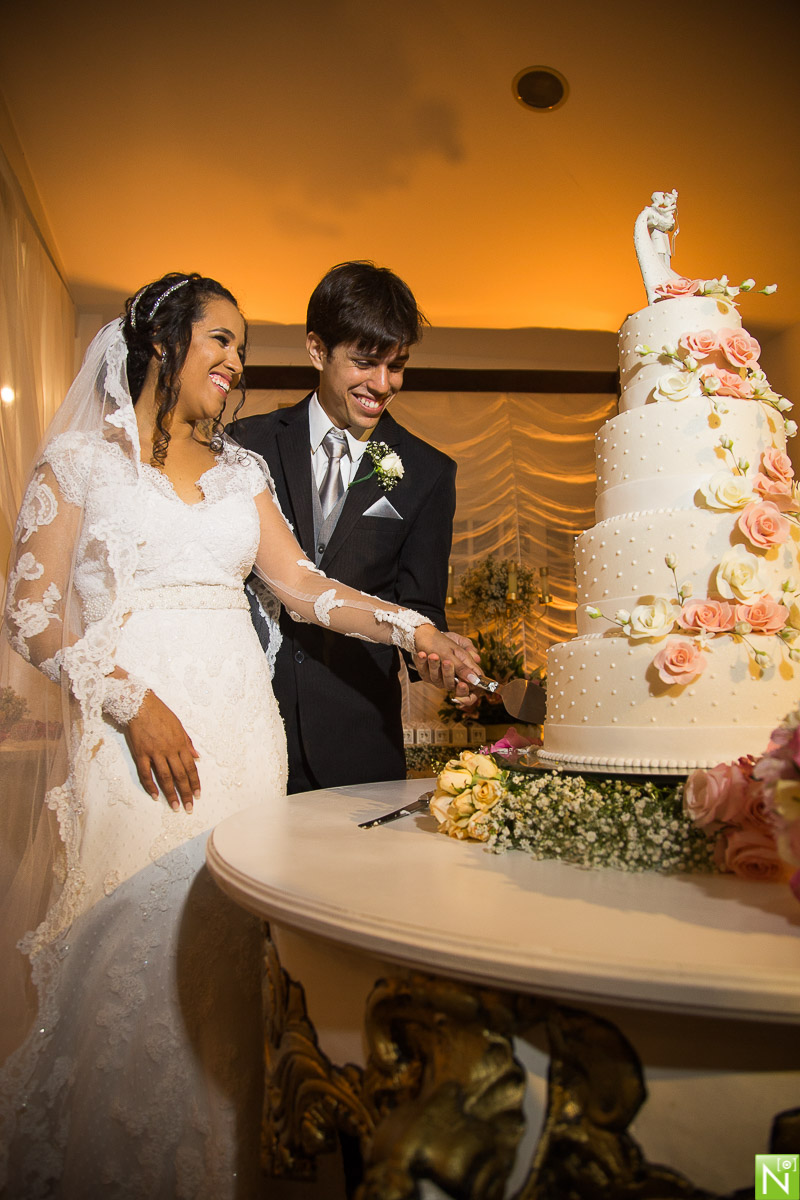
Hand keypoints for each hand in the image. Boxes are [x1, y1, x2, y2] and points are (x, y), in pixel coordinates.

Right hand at [124, 690, 199, 812]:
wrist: (140, 705)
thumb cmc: (161, 714)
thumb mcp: (179, 726)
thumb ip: (188, 742)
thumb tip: (197, 756)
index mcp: (180, 744)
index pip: (190, 767)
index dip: (195, 782)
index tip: (197, 794)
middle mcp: (169, 750)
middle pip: (180, 776)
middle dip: (185, 793)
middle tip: (189, 808)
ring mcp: (155, 753)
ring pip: (165, 777)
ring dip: (170, 793)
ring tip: (175, 806)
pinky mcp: (141, 754)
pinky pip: (146, 773)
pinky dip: (150, 785)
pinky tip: (155, 795)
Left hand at [413, 628, 480, 690]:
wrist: (429, 635)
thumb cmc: (448, 642)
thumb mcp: (459, 650)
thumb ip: (466, 663)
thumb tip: (476, 676)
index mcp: (462, 674)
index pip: (469, 690)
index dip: (466, 692)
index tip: (462, 685)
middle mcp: (450, 678)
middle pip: (451, 684)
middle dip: (448, 673)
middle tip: (447, 661)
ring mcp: (437, 677)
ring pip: (436, 678)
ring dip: (434, 665)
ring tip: (433, 655)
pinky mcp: (425, 673)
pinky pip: (423, 670)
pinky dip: (422, 661)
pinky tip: (422, 654)